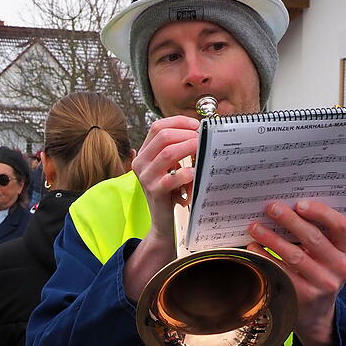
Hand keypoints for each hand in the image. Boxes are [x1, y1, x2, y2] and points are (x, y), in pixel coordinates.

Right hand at [123, 116, 199, 300]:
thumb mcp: (170, 168)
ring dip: (190, 148)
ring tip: (204, 151)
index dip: (179, 122)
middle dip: (187, 134)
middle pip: (163, 136)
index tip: (197, 126)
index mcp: (143, 153)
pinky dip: (188, 172)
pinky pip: (173, 177)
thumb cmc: (172, 192)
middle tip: (204, 139)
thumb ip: (178, 149)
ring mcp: (145, 177)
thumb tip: (201, 131)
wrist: (163, 222)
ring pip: (168, 152)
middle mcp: (140, 163)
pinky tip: (197, 173)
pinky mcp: (155, 191)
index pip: (157, 127)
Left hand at [247, 200, 345, 345]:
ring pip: (295, 255)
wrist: (316, 314)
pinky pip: (281, 272)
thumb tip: (284, 207)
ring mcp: (324, 284)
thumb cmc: (317, 274)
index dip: (320, 212)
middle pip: (314, 238)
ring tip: (254, 227)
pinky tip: (253, 248)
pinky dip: (265, 257)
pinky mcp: (305, 296)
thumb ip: (316, 235)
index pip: (340, 226)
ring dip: (271, 238)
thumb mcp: (326, 256)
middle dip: (289, 220)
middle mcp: (340, 268)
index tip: (299, 203)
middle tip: (270, 208)